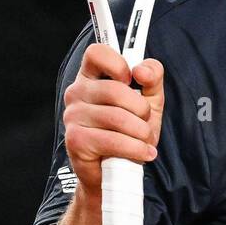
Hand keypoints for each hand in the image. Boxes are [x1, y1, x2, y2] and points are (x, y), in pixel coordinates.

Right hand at [62, 44, 164, 197]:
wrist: (115, 172)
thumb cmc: (129, 132)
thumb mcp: (148, 100)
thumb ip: (152, 78)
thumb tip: (142, 70)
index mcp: (91, 77)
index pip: (96, 52)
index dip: (118, 64)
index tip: (131, 79)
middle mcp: (76, 93)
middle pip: (114, 89)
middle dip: (140, 108)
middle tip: (145, 122)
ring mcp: (73, 116)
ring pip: (117, 117)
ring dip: (141, 132)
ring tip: (144, 140)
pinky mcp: (76, 140)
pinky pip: (112, 140)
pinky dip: (135, 148)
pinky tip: (143, 152)